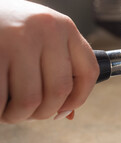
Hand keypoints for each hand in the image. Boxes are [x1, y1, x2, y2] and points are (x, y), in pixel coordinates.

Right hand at [0, 0, 98, 122]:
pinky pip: (1, 99)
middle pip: (59, 91)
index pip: (89, 71)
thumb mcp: (40, 36)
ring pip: (30, 100)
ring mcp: (20, 40)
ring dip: (17, 115)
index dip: (79, 98)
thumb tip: (69, 113)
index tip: (63, 110)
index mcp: (65, 27)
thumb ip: (57, 68)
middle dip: (42, 112)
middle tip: (27, 112)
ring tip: (8, 108)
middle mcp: (48, 31)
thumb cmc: (9, 27)